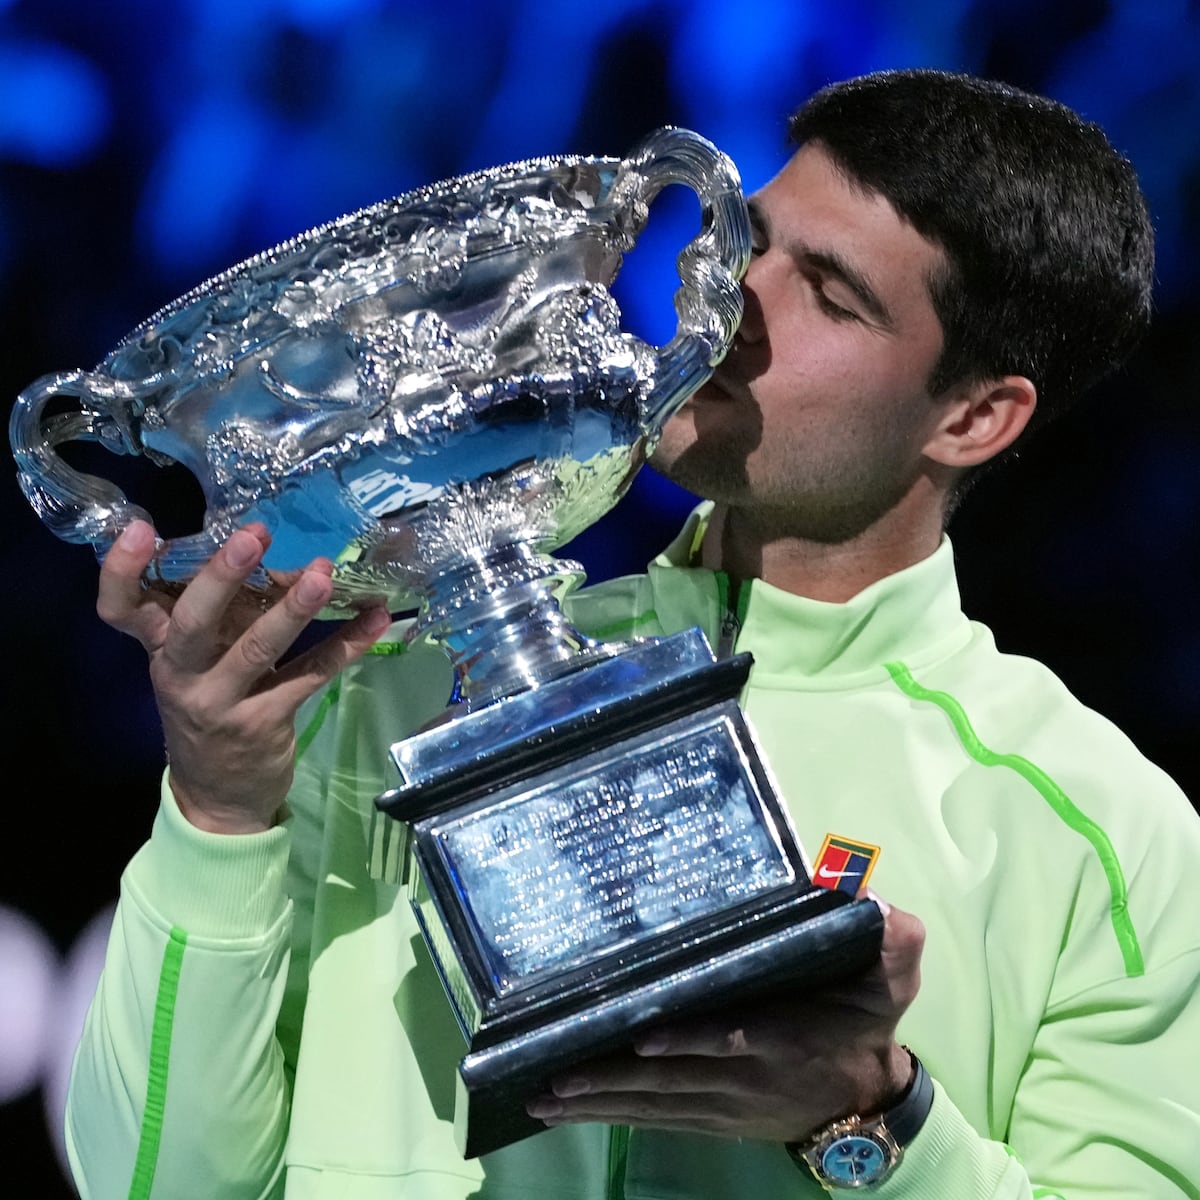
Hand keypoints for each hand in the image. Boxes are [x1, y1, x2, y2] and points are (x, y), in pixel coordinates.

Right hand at [97, 519, 392, 833]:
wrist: (216, 800)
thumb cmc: (208, 711)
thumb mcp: (195, 665)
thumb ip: (218, 617)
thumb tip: (272, 556)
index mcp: (159, 650)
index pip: (119, 608)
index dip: (121, 569)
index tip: (142, 528)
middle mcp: (182, 674)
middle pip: (192, 622)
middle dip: (221, 577)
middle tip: (253, 536)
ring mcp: (222, 702)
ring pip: (257, 649)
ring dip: (293, 609)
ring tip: (323, 574)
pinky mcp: (265, 722)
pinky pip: (310, 676)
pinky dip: (347, 645)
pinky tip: (376, 618)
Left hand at [526, 895, 923, 1142]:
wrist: (866, 1105)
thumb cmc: (865, 1028)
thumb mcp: (891, 982)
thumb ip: (891, 940)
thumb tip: (872, 894)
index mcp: (782, 1037)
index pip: (732, 1039)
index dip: (691, 1042)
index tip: (646, 1038)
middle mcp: (744, 1077)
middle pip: (672, 1081)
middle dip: (612, 1080)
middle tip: (556, 1077)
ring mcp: (723, 1104)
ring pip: (654, 1105)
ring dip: (599, 1104)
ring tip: (545, 1098)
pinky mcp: (711, 1119)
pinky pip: (656, 1119)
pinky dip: (613, 1116)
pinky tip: (571, 1112)